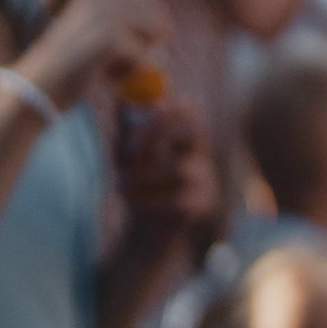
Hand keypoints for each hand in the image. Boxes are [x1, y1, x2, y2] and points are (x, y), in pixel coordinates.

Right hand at [16, 0, 169, 110]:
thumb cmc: (65, 68)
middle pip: (157, 12)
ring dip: (146, 56)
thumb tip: (168, 32)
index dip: (159, 15)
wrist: (35, 89)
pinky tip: (110, 80)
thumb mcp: (92, 39)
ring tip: (118, 73)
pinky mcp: (109, 38)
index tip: (163, 39)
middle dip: (161, 36)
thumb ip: (123, 29)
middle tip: (154, 59)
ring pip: (154, 34)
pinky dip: (135, 72)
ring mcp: (104, 16)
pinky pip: (143, 56)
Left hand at [112, 99, 219, 236]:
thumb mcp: (128, 154)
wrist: (146, 231)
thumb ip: (127, 127)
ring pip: (173, 169)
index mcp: (187, 139)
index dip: (167, 109)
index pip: (191, 111)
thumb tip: (120, 96)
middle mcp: (203, 156)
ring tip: (120, 185)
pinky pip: (170, 197)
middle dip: (158, 134)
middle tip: (128, 147)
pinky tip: (139, 207)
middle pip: (195, 131)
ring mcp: (206, 181)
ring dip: (139, 176)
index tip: (139, 115)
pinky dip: (144, 201)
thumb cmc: (138, 186)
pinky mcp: (200, 206)